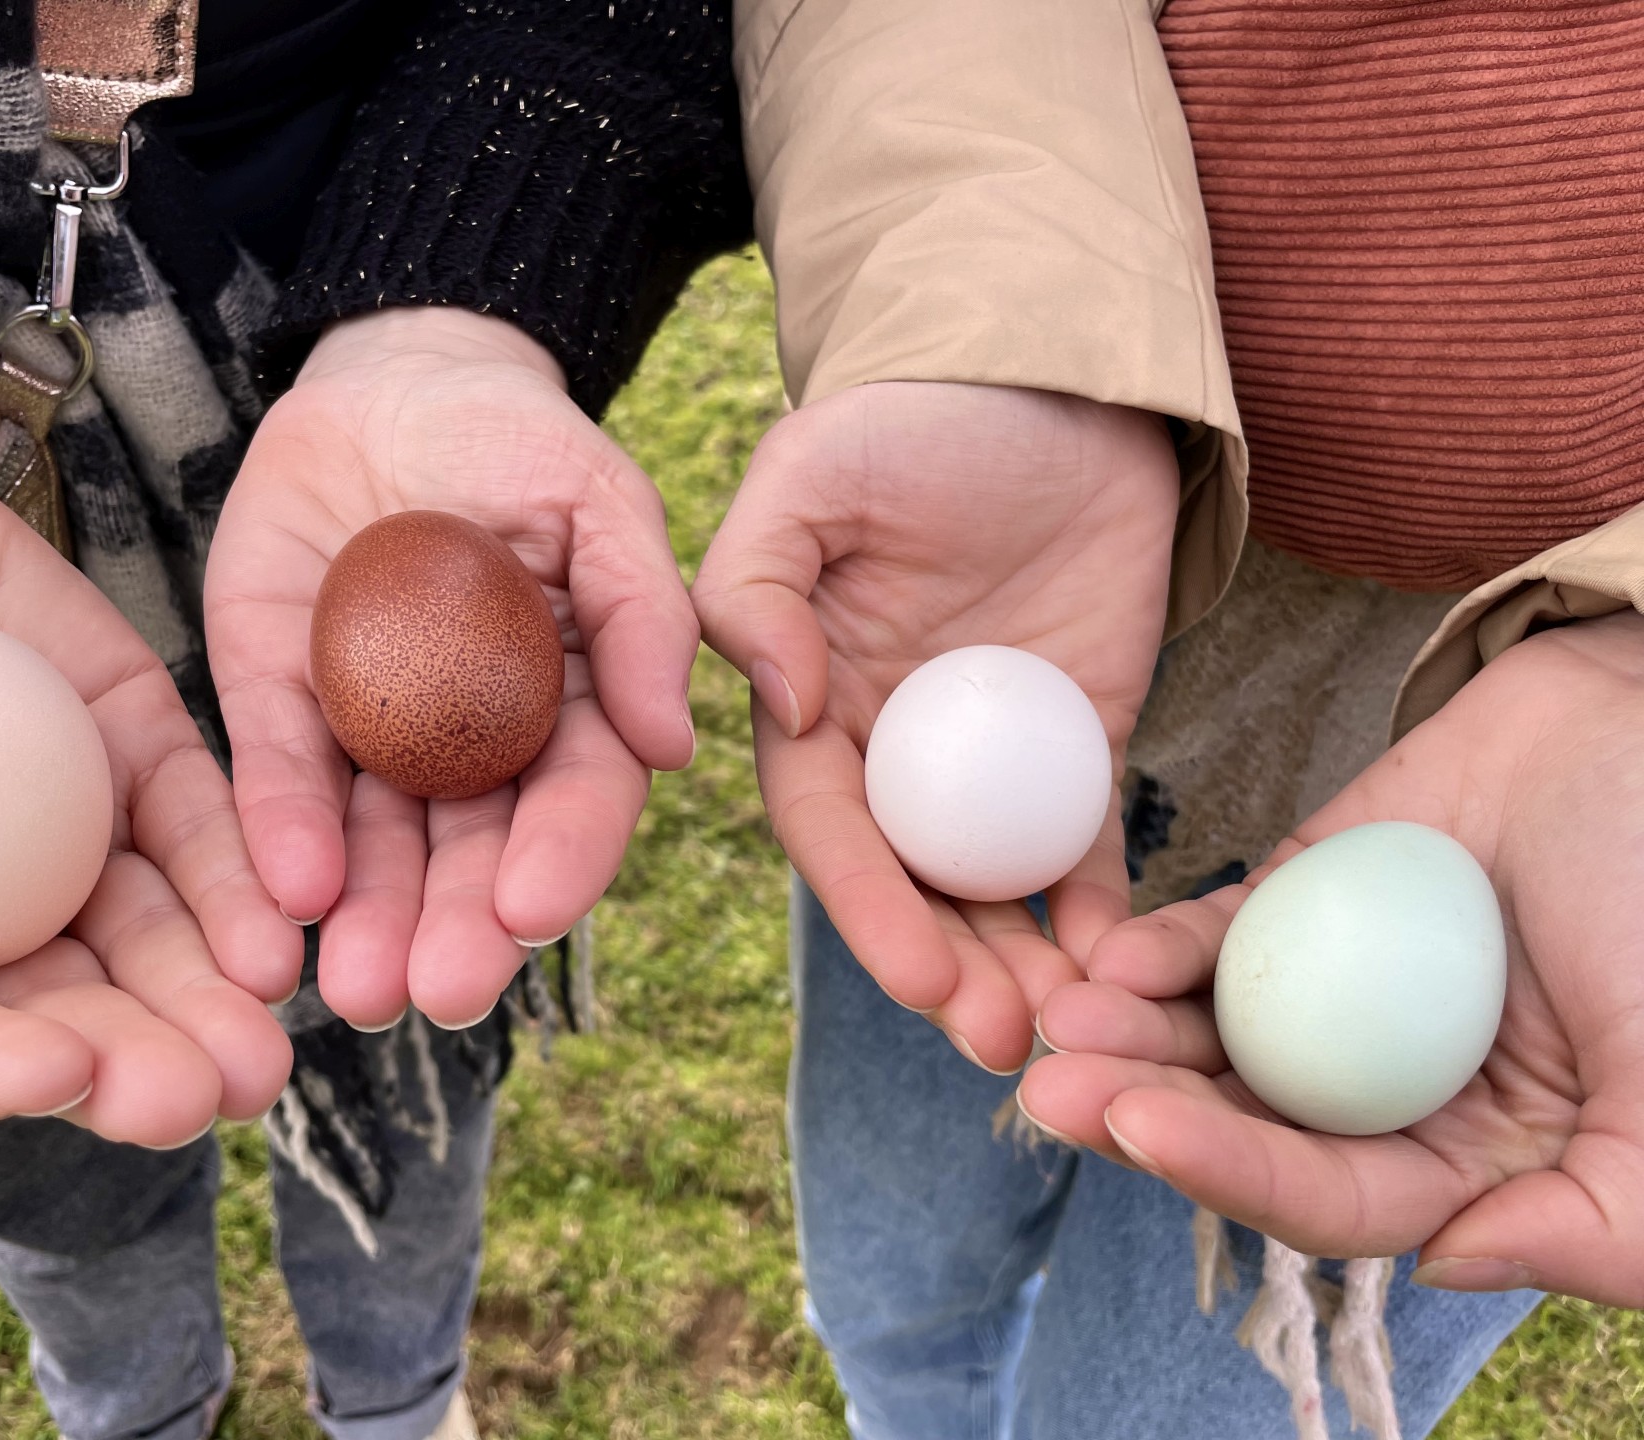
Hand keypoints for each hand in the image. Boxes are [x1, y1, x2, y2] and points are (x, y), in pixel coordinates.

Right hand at [0, 372, 295, 1144]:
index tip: (57, 1077)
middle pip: (54, 1007)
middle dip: (136, 1057)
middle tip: (209, 1096)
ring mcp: (48, 822)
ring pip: (141, 929)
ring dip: (203, 990)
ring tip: (263, 1042)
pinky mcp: (124, 738)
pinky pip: (192, 815)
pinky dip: (234, 874)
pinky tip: (277, 931)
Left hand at [204, 308, 695, 1028]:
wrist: (395, 376)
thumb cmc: (521, 439)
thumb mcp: (603, 504)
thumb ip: (645, 614)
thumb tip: (675, 745)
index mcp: (568, 708)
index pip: (576, 800)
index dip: (561, 860)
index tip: (531, 912)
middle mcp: (473, 742)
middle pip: (471, 853)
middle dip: (454, 928)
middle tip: (431, 991)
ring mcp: (374, 726)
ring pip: (374, 843)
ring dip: (369, 917)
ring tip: (354, 987)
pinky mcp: (279, 695)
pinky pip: (280, 769)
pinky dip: (283, 829)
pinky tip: (287, 890)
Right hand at [693, 383, 1179, 1070]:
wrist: (1055, 379)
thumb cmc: (914, 417)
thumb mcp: (810, 478)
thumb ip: (757, 589)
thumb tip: (788, 710)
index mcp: (815, 703)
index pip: (829, 826)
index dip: (867, 905)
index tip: (917, 976)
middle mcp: (894, 750)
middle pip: (914, 884)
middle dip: (953, 972)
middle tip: (1005, 1038)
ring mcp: (993, 758)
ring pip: (998, 889)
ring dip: (1026, 968)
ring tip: (1075, 1035)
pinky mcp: (1084, 745)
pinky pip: (1088, 846)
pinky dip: (1106, 911)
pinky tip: (1131, 966)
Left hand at [1021, 612, 1643, 1303]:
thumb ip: (1601, 1219)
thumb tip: (1445, 1261)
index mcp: (1467, 1160)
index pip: (1328, 1197)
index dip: (1232, 1173)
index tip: (1139, 1130)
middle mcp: (1382, 1091)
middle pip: (1241, 1124)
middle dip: (1140, 1112)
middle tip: (1050, 1090)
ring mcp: (1331, 997)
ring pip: (1209, 1040)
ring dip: (1127, 1037)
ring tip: (1058, 1020)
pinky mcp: (1298, 906)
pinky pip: (1215, 942)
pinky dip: (1160, 952)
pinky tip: (1110, 956)